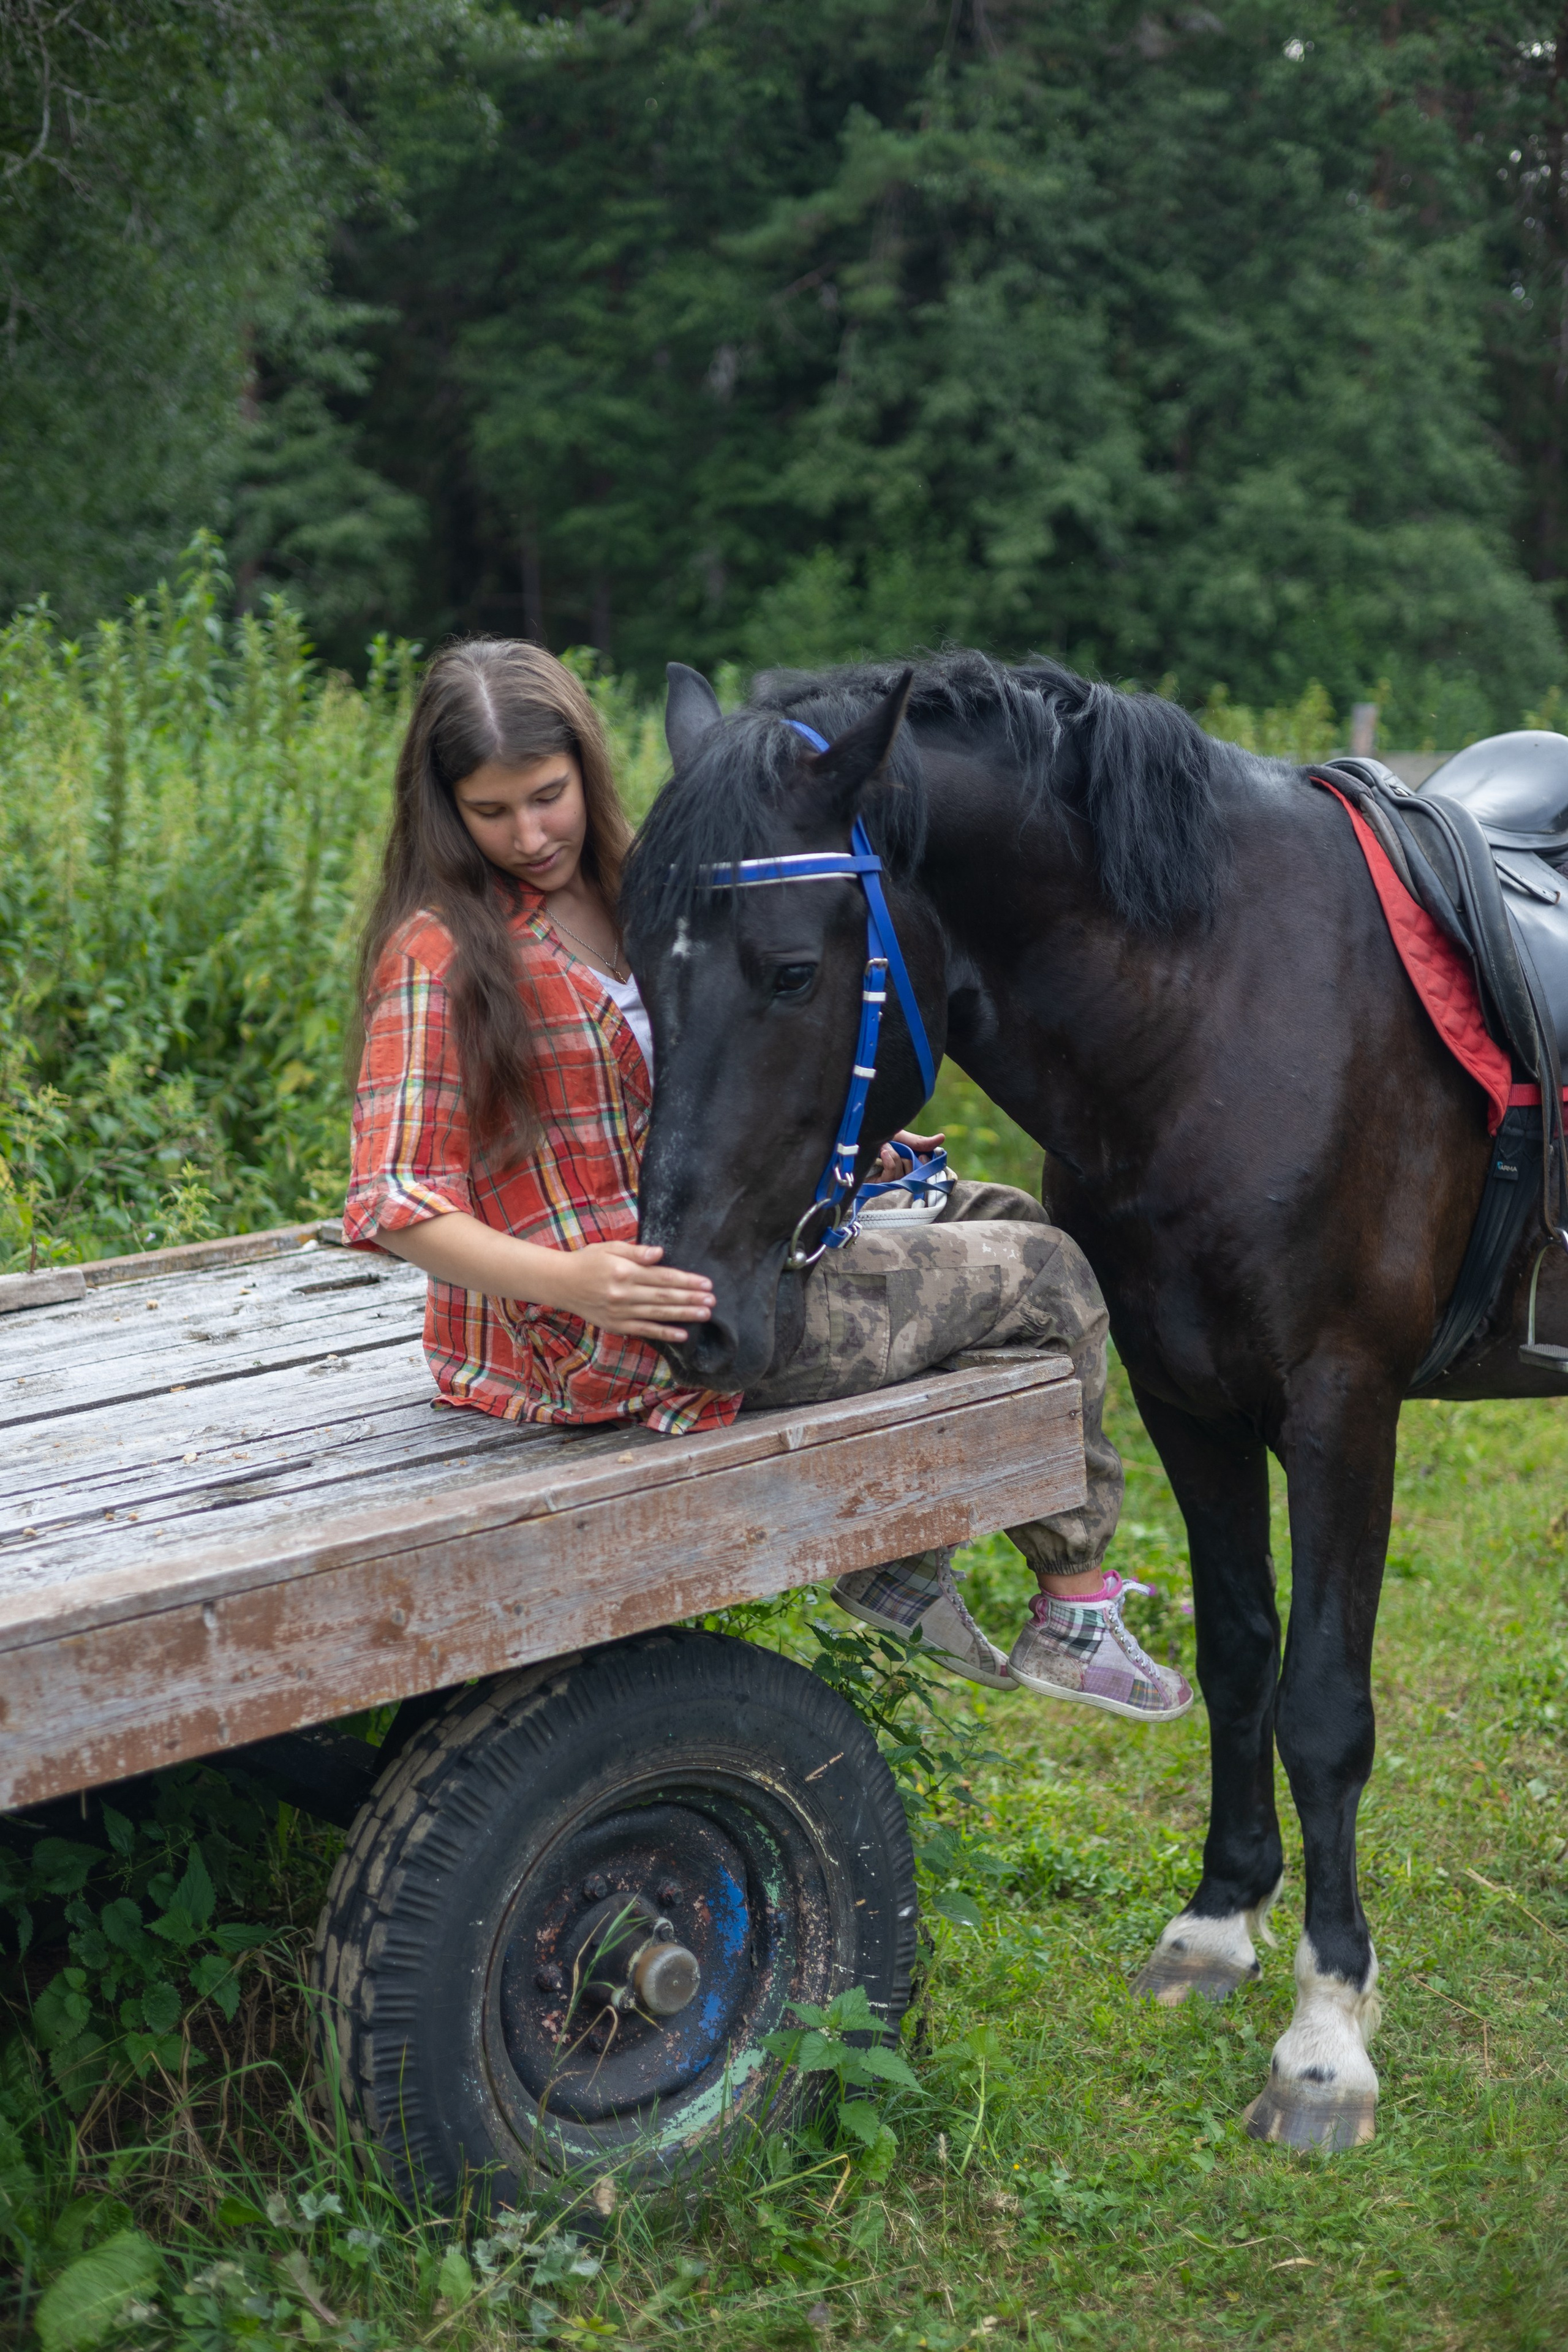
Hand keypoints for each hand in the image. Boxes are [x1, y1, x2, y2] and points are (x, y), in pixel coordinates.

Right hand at [553, 1240, 714, 1341]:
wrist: (561, 1283)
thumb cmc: (587, 1261)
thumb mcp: (610, 1248)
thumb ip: (636, 1252)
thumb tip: (660, 1253)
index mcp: (624, 1272)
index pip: (662, 1277)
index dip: (686, 1281)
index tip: (706, 1283)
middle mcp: (623, 1294)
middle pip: (664, 1297)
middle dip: (690, 1298)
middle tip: (712, 1300)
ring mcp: (620, 1312)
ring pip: (658, 1315)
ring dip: (683, 1315)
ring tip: (705, 1314)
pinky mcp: (616, 1325)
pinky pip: (644, 1331)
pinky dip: (664, 1333)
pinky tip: (682, 1334)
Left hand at [876, 1128, 944, 1181]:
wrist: (855, 1132)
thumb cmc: (873, 1132)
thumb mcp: (898, 1134)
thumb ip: (918, 1141)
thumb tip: (941, 1138)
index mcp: (902, 1159)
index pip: (921, 1169)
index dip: (926, 1165)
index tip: (925, 1156)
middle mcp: (895, 1170)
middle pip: (914, 1174)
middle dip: (909, 1159)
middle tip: (901, 1149)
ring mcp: (885, 1178)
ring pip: (903, 1175)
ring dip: (896, 1158)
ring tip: (885, 1147)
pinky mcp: (876, 1183)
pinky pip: (891, 1178)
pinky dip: (890, 1164)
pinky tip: (884, 1153)